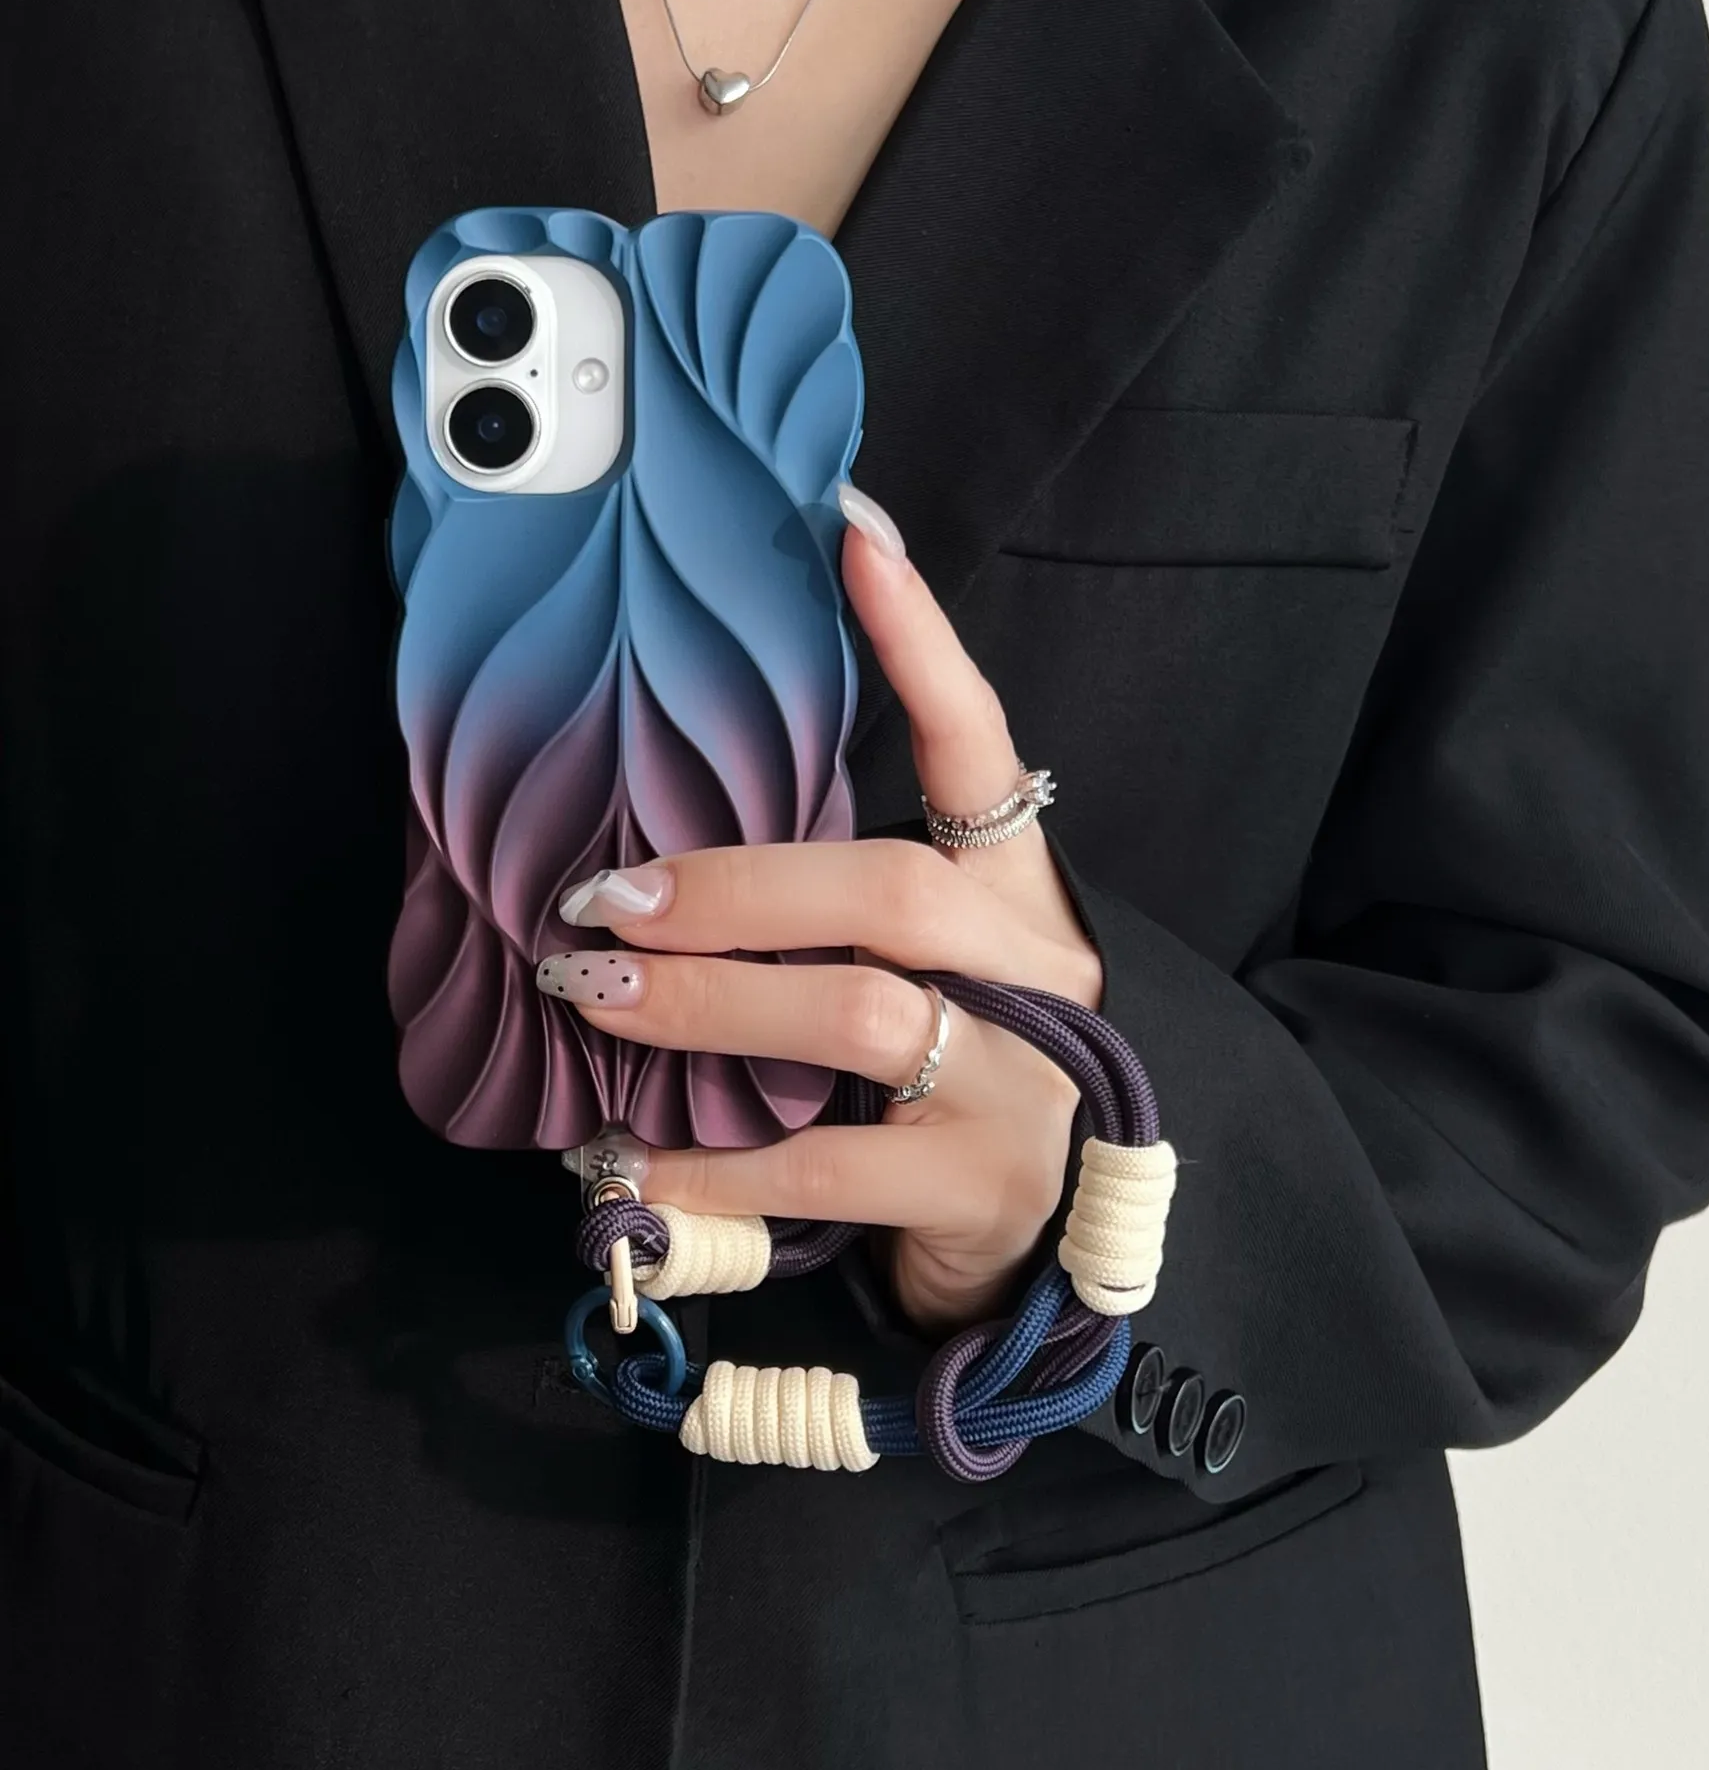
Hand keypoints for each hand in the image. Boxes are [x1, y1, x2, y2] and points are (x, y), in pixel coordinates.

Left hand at [543, 486, 1101, 1331]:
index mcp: (1020, 895)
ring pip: (860, 1016)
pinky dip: (711, 1163)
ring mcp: (1021, 1085)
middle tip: (605, 898)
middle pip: (894, 891)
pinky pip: (826, 1165)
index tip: (854, 538)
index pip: (982, 751)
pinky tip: (629, 1158)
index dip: (924, 647)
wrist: (1054, 1231)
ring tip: (593, 993)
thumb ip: (843, 906)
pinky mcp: (979, 1189)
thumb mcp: (933, 967)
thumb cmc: (961, 1068)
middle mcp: (1038, 974)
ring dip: (707, 1003)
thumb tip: (668, 853)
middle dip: (736, 887)